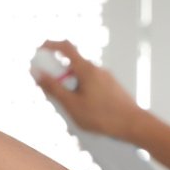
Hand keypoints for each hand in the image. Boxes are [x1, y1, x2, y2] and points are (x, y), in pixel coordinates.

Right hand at [32, 40, 153, 141]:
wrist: (134, 124)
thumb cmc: (103, 116)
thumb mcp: (71, 104)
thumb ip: (52, 88)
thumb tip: (36, 73)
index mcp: (87, 70)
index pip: (66, 48)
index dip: (50, 45)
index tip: (39, 48)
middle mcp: (97, 69)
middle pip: (71, 64)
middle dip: (58, 75)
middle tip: (52, 92)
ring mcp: (105, 77)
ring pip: (80, 76)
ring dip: (69, 86)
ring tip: (71, 107)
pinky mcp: (110, 86)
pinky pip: (89, 83)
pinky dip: (80, 91)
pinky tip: (84, 110)